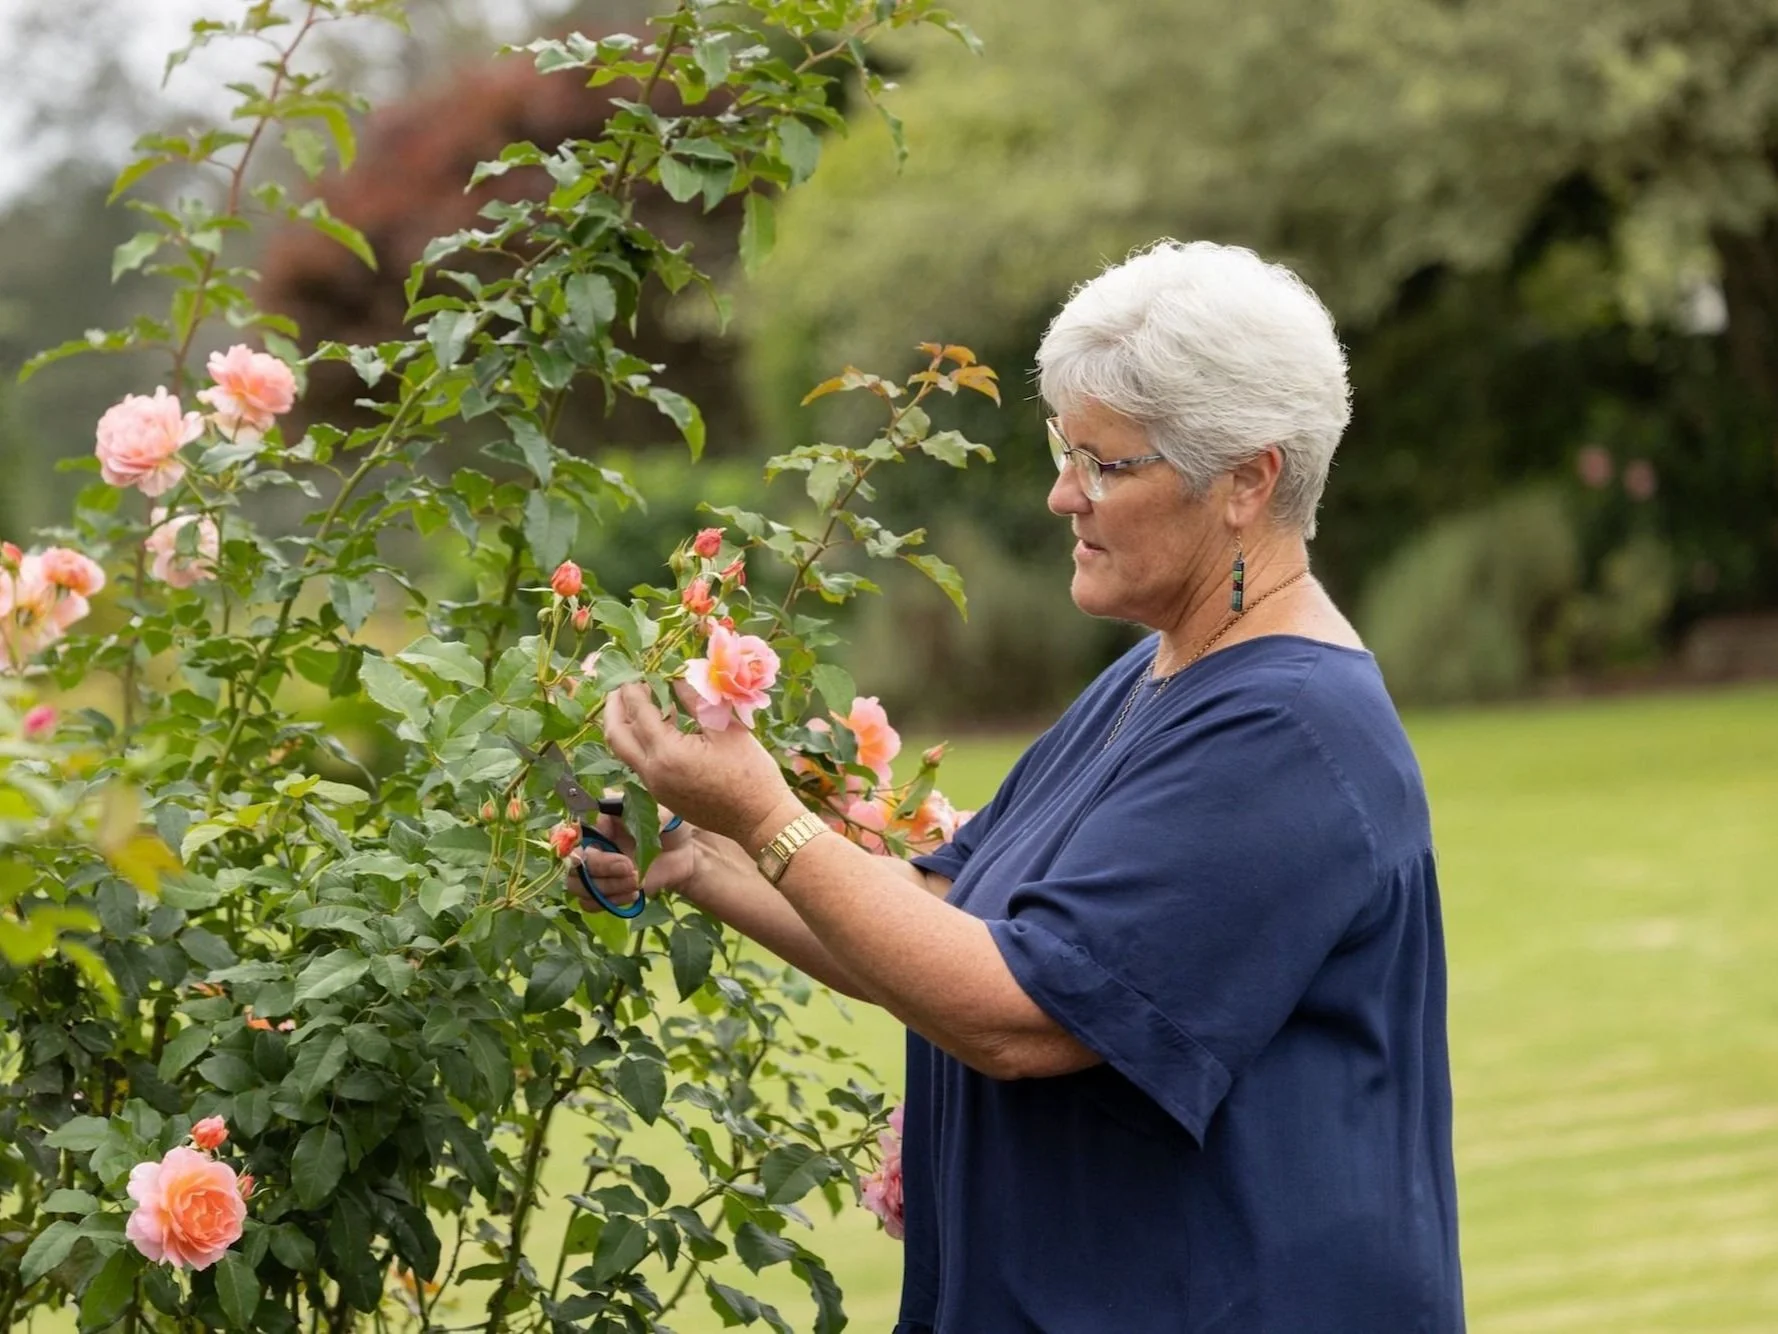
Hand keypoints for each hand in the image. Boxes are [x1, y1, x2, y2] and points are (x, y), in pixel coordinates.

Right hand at [564, 809, 695, 914]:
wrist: (684, 853)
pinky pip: (591, 904)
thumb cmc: (670, 826)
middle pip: (573, 862)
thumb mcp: (664, 814)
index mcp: (598, 819)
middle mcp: (591, 844)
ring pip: (579, 886)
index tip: (594, 847)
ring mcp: (595, 869)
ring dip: (607, 887)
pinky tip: (635, 893)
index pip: (570, 829)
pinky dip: (612, 901)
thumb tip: (633, 819)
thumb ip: (649, 814)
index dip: (574, 840)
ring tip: (636, 881)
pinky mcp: (604, 890)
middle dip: (600, 867)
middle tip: (629, 867)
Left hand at [601, 681, 803, 850]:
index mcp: (668, 752)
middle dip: (614, 707)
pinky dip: (639, 742)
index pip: (639, 712)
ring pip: (624, 752)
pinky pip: (640, 764)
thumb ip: (696, 700)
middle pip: (616, 735)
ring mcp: (655, 788)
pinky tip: (658, 729)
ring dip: (624, 725)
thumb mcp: (726, 728)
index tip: (637, 670)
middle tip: (620, 686)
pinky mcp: (662, 796)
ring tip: (635, 704)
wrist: (760, 819)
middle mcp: (653, 772)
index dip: (634, 688)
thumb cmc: (751, 772)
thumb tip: (677, 677)